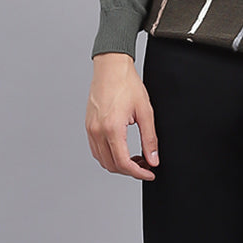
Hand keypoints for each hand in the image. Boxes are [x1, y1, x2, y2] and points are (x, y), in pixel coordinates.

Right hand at [85, 53, 158, 179]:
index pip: (123, 162)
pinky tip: (122, 149)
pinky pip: (96, 150)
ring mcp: (91, 129)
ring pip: (102, 160)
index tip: (149, 173)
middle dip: (130, 170)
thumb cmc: (127, 84)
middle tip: (145, 165)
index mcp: (112, 128)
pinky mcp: (88, 126)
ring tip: (135, 158)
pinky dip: (109, 156)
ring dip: (118, 164)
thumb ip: (150, 139)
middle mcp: (98, 131)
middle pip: (111, 165)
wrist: (111, 68)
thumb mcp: (145, 112)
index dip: (138, 173)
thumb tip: (153, 159)